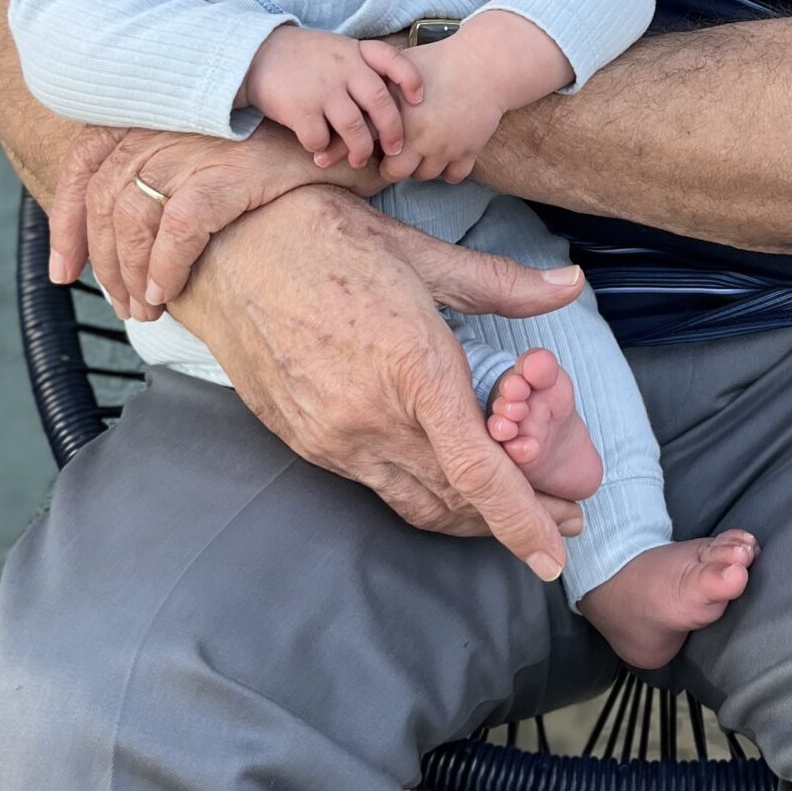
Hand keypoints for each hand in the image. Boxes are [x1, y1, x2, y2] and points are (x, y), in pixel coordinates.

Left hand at [48, 121, 380, 320]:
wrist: (337, 132)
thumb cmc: (275, 156)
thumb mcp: (208, 159)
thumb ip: (167, 183)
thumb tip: (126, 240)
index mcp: (150, 117)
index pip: (83, 166)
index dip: (64, 223)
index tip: (64, 273)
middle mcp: (163, 125)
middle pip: (102, 201)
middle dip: (103, 263)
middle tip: (122, 307)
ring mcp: (192, 146)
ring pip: (134, 220)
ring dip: (132, 274)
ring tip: (146, 310)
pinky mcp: (225, 171)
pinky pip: (178, 228)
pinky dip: (166, 267)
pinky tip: (168, 293)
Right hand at [188, 189, 587, 570]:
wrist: (221, 249)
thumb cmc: (321, 237)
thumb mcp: (418, 252)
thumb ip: (500, 284)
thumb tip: (570, 286)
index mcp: (410, 368)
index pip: (477, 470)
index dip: (523, 519)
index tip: (556, 553)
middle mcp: (369, 418)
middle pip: (454, 499)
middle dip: (514, 520)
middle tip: (564, 518)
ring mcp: (332, 437)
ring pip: (415, 501)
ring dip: (468, 514)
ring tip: (516, 509)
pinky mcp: (306, 441)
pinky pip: (377, 484)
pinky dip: (422, 491)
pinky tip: (447, 478)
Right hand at [245, 27, 422, 170]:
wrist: (255, 53)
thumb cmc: (305, 57)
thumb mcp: (338, 48)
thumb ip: (363, 67)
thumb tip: (396, 102)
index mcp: (355, 51)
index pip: (394, 61)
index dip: (411, 81)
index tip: (418, 101)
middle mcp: (343, 68)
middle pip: (380, 104)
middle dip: (393, 132)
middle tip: (395, 149)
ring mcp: (322, 89)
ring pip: (355, 129)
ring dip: (361, 150)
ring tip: (359, 159)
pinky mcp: (300, 108)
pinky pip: (320, 139)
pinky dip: (322, 149)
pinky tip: (319, 150)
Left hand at [374, 37, 509, 184]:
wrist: (483, 64)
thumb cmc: (439, 62)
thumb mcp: (399, 68)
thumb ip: (376, 87)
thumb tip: (354, 100)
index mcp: (395, 117)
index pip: (367, 148)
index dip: (365, 148)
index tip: (371, 143)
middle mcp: (417, 138)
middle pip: (394, 173)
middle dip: (392, 165)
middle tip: (396, 153)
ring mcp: (442, 148)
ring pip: (424, 176)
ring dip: (420, 167)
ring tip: (421, 151)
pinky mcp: (467, 152)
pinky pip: (453, 177)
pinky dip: (448, 171)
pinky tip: (444, 156)